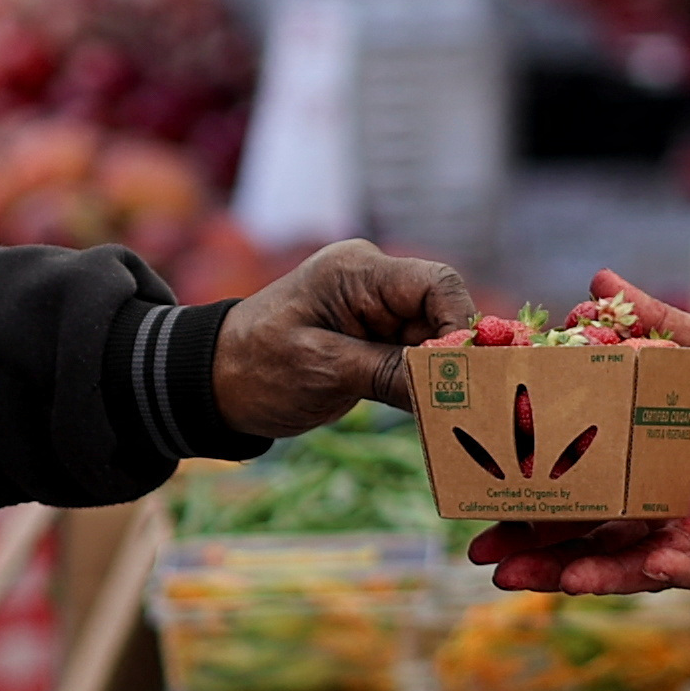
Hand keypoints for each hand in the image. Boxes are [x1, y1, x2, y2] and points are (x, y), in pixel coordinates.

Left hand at [212, 239, 477, 430]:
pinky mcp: (376, 345)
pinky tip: (439, 418)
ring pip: (437, 343)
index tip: (471, 374)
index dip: (463, 325)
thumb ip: (392, 373)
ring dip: (447, 380)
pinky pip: (417, 362)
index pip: (436, 284)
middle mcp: (375, 285)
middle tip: (474, 407)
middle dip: (459, 359)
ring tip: (460, 419)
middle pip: (443, 314)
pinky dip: (428, 389)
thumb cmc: (257, 367)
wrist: (215, 383)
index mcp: (358, 271)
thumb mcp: (324, 371)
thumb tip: (456, 388)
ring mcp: (377, 315)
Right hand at [465, 271, 689, 594]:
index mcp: (645, 459)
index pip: (573, 477)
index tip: (476, 481)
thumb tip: (595, 282)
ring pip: (627, 564)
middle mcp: (662, 506)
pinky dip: (667, 571)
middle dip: (534, 549)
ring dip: (580, 573)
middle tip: (481, 555)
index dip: (526, 484)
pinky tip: (640, 569)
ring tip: (531, 578)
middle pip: (584, 534)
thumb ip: (657, 323)